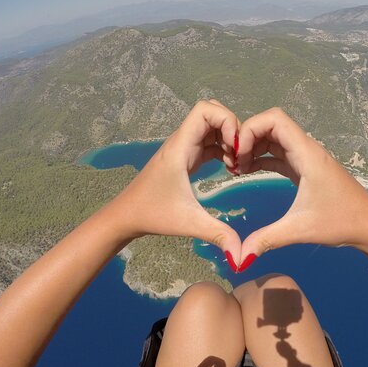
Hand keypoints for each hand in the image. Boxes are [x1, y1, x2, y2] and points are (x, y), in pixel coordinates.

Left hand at [103, 100, 242, 263]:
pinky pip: (209, 142)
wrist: (125, 216)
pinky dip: (223, 149)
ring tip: (237, 164)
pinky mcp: (185, 158)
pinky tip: (229, 169)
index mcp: (181, 146)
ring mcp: (183, 148)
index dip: (227, 120)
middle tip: (241, 155)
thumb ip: (218, 235)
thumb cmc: (152, 214)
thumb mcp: (189, 223)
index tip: (236, 148)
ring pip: (212, 127)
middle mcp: (182, 141)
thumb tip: (241, 257)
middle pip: (212, 113)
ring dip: (229, 140)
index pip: (206, 109)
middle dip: (232, 128)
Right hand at [236, 108, 367, 264]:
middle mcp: (307, 150)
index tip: (237, 153)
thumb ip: (267, 239)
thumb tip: (239, 257)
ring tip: (236, 168)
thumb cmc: (342, 222)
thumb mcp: (300, 229)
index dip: (250, 129)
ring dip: (254, 148)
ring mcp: (307, 159)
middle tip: (232, 161)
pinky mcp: (306, 170)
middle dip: (247, 138)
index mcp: (307, 154)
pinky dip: (262, 159)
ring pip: (274, 140)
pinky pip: (280, 155)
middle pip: (271, 126)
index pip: (274, 119)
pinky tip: (247, 172)